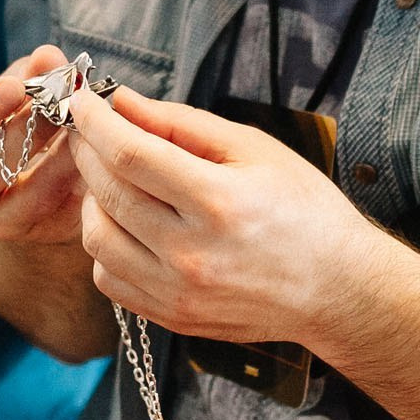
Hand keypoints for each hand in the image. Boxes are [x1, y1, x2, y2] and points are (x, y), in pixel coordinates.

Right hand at [0, 45, 88, 247]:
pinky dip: (77, 185)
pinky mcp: (34, 235)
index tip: (14, 87)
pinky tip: (97, 158)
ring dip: (58, 163)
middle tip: (60, 107)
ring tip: (85, 131)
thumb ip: (31, 74)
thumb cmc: (17, 121)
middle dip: (24, 136)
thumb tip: (48, 57)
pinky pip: (58, 216)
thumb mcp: (19, 92)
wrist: (40, 170)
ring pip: (24, 202)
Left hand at [65, 86, 386, 350]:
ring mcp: (179, 292)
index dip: (95, 123)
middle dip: (88, 151)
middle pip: (108, 192)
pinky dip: (107, 244)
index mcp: (219, 202)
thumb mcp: (254, 149)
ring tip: (114, 179)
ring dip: (92, 200)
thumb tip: (121, 101)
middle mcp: (192, 252)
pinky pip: (109, 277)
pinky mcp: (172, 317)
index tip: (81, 102)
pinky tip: (129, 224)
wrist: (337, 289)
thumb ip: (181, 124)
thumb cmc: (304, 211)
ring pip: (97, 237)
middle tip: (91, 130)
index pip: (130, 154)